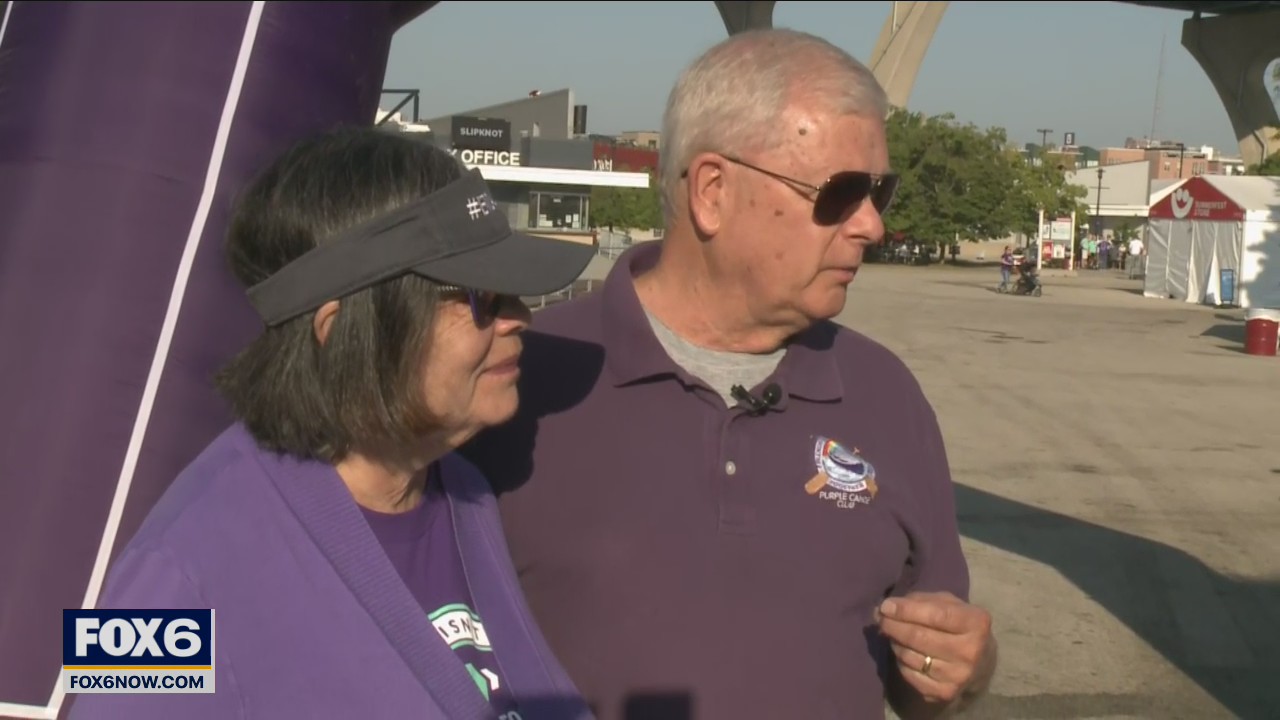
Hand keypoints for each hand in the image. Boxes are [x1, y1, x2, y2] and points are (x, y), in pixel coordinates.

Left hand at [876, 591, 993, 706]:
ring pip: (910, 656)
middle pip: (919, 637)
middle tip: (881, 619)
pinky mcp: (945, 693)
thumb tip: (884, 608)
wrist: (981, 663)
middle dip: (893, 625)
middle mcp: (970, 651)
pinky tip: (904, 652)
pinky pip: (909, 674)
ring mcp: (958, 675)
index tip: (885, 606)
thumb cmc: (959, 625)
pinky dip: (900, 661)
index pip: (935, 615)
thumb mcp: (948, 604)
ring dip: (895, 642)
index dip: (906, 610)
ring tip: (894, 634)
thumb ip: (918, 602)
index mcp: (976, 623)